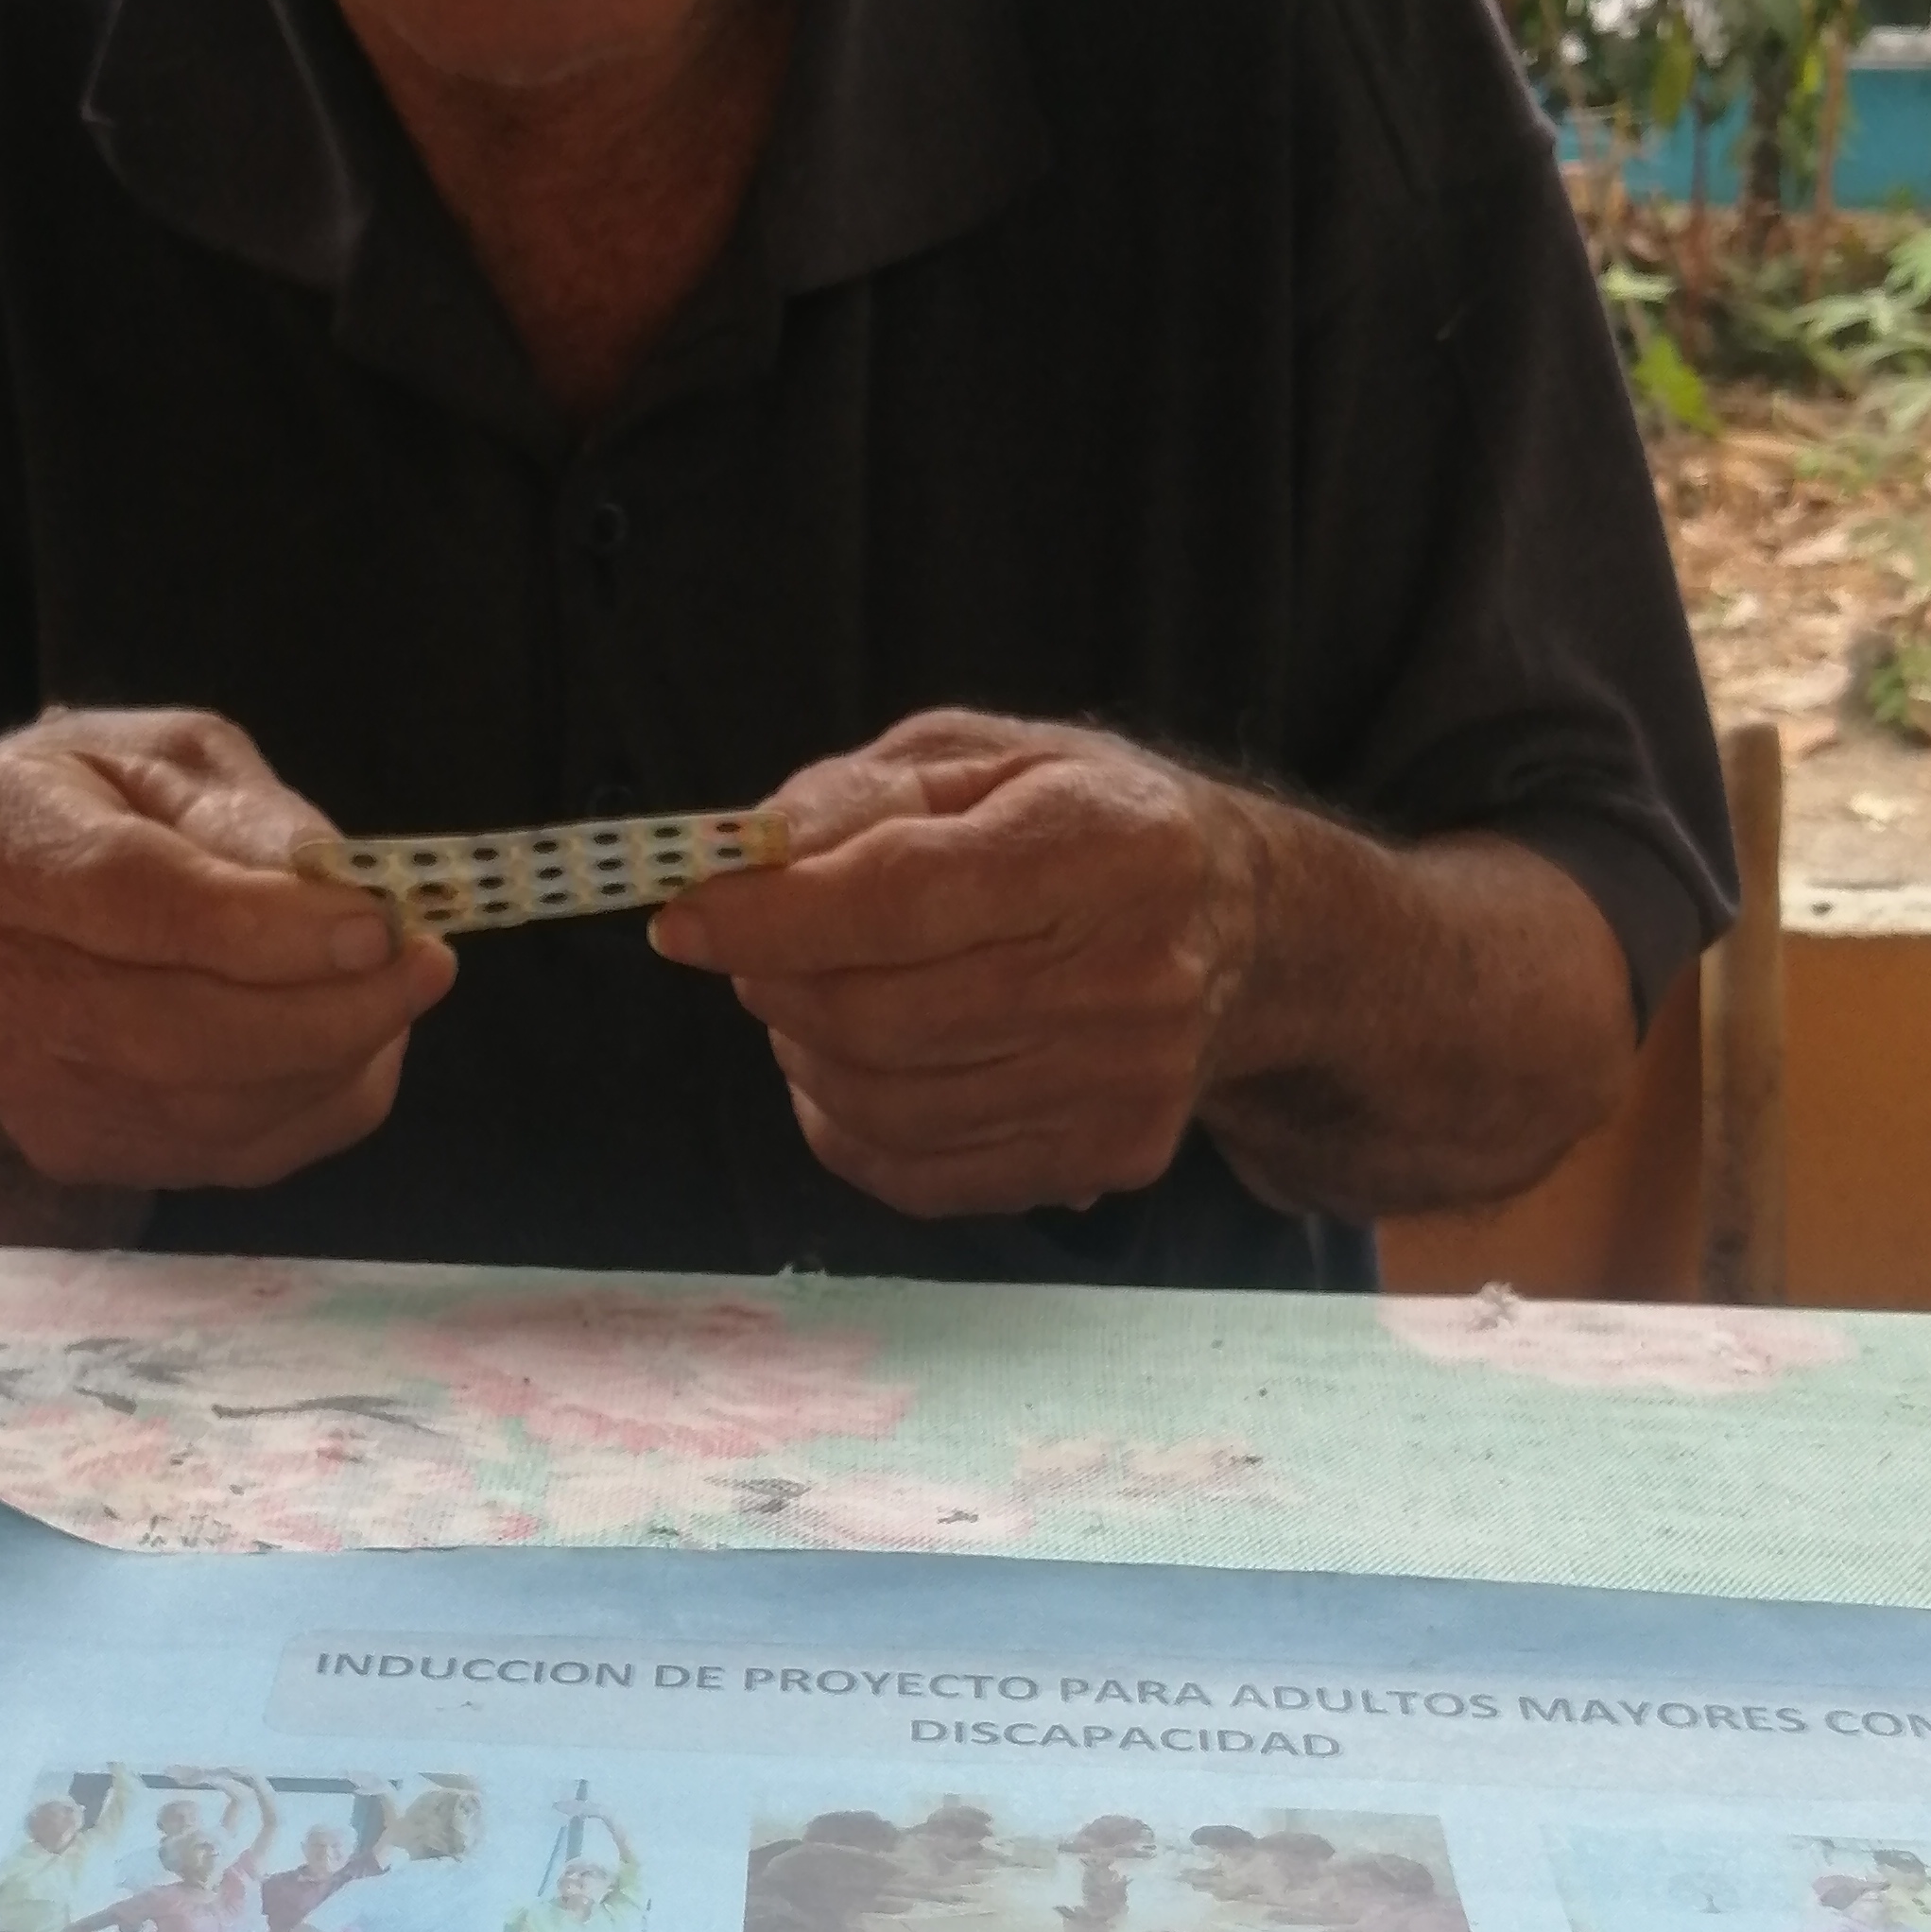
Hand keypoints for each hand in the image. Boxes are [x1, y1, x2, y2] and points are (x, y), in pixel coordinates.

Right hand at [0, 709, 454, 1194]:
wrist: (12, 908)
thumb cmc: (99, 807)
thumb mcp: (168, 760)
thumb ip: (245, 816)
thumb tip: (337, 890)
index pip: (125, 899)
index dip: (259, 925)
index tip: (373, 924)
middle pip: (166, 1028)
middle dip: (321, 1008)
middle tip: (422, 965)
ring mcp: (9, 1079)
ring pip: (205, 1108)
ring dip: (332, 1059)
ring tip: (399, 992)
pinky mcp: (68, 1144)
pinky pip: (223, 1153)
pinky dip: (312, 1105)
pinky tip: (351, 1043)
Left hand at [653, 713, 1276, 1217]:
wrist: (1245, 933)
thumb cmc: (1090, 825)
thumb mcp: (985, 758)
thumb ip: (858, 798)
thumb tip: (745, 857)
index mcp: (1108, 844)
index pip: (902, 898)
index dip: (771, 918)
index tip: (685, 917)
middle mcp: (1134, 975)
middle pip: (882, 1016)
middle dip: (775, 984)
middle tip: (752, 950)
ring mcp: (1125, 1082)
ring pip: (886, 1103)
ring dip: (804, 1052)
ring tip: (812, 998)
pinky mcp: (1106, 1156)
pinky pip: (917, 1173)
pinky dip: (846, 1124)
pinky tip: (855, 1066)